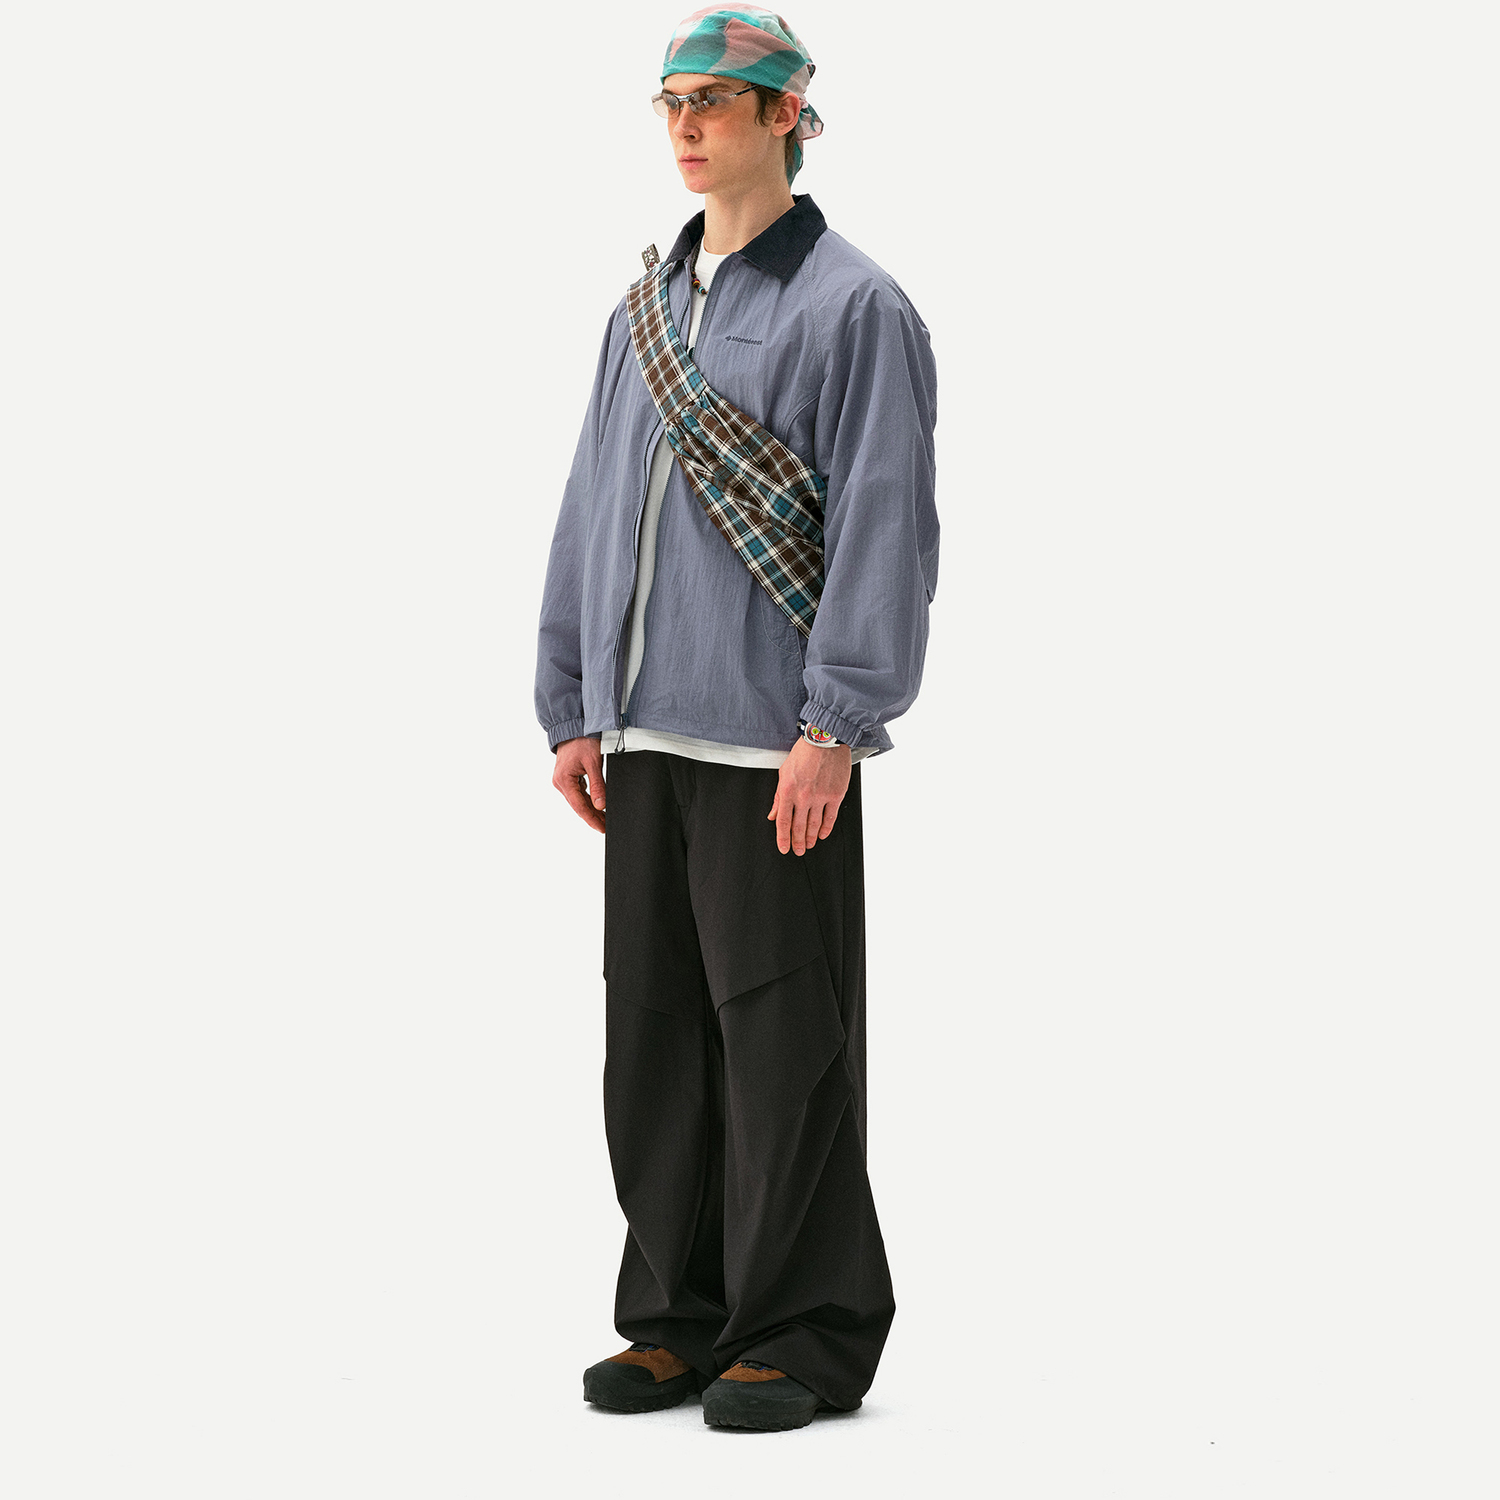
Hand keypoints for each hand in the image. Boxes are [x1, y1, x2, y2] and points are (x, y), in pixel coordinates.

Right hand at [553, 735, 605, 832]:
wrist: (574, 726)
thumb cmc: (582, 740)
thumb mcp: (593, 762)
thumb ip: (598, 785)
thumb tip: (601, 806)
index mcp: (564, 780)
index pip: (579, 807)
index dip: (592, 820)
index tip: (602, 829)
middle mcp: (560, 782)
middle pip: (578, 805)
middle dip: (593, 817)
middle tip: (607, 827)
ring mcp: (563, 780)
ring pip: (578, 800)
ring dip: (591, 809)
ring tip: (605, 819)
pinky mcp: (568, 777)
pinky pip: (578, 793)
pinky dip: (588, 800)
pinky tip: (598, 806)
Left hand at [768, 738, 851, 854]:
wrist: (824, 740)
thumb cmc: (803, 753)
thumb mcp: (783, 773)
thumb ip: (778, 797)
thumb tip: (773, 815)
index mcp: (787, 791)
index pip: (783, 822)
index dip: (783, 838)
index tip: (784, 848)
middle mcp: (804, 796)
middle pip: (799, 827)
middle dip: (797, 842)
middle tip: (798, 851)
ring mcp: (821, 796)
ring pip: (814, 825)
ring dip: (810, 838)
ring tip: (808, 845)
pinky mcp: (836, 794)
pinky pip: (830, 817)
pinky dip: (826, 829)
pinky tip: (822, 835)